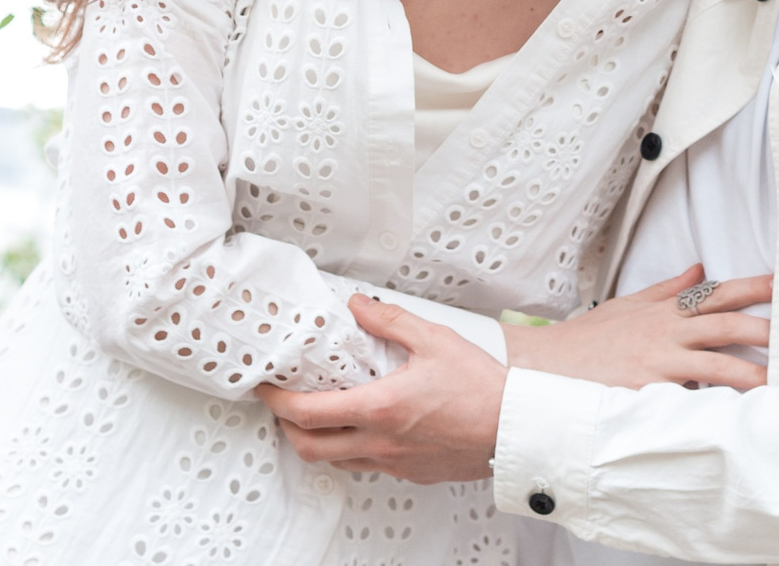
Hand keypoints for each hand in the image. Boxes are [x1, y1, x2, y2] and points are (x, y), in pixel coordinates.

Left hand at [259, 295, 504, 484]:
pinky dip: (351, 449)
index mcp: (379, 408)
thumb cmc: (481, 389)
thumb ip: (391, 320)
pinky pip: (366, 465)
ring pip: (336, 461)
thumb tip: (361, 306)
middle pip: (309, 447)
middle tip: (283, 405)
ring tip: (319, 415)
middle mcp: (379, 442)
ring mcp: (394, 461)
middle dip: (286, 426)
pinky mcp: (411, 472)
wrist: (513, 430)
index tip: (265, 387)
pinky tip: (363, 429)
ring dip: (318, 440)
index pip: (307, 412)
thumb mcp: (435, 340)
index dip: (276, 400)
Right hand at [504, 265, 772, 390]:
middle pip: (727, 326)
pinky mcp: (649, 392)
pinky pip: (690, 399)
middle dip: (766, 331)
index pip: (717, 293)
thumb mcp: (629, 305)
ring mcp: (659, 363)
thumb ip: (669, 289)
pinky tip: (740, 414)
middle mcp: (666, 332)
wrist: (546, 365)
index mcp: (664, 310)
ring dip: (753, 373)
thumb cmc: (588, 340)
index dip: (752, 288)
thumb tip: (701, 268)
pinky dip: (715, 406)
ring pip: (718, 364)